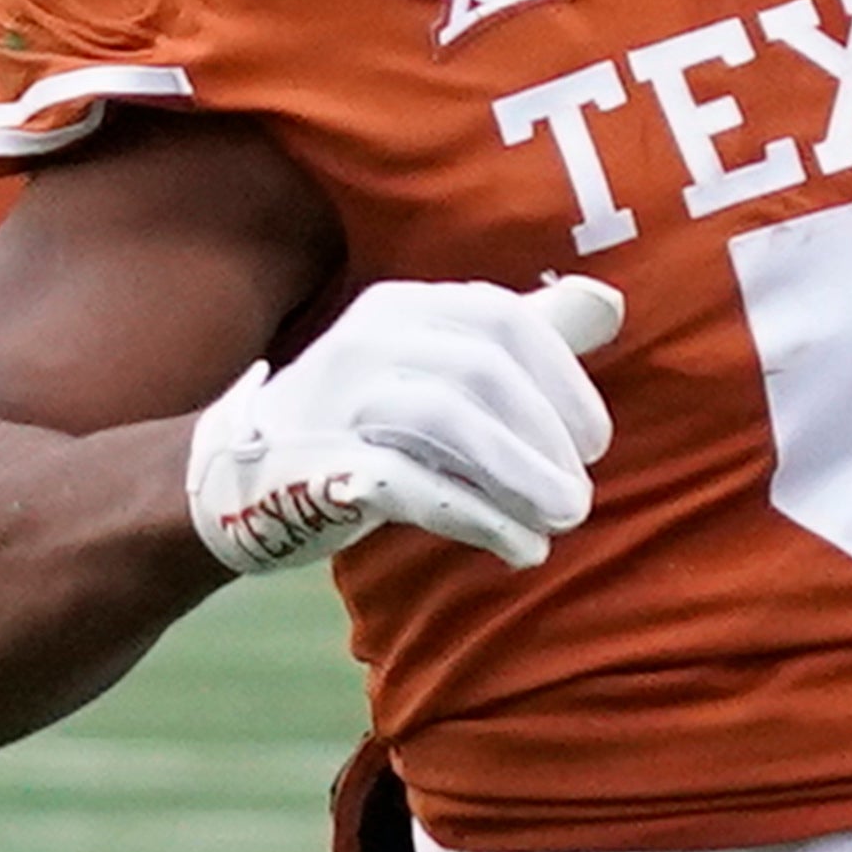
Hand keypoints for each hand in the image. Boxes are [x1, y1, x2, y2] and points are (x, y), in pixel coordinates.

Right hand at [185, 276, 621, 573]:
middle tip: (581, 496)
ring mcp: (338, 399)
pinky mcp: (320, 466)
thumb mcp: (436, 366)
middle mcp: (369, 337)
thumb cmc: (364, 425)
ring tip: (562, 521)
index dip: (563, 381)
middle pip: (482, 369)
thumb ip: (517, 337)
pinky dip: (479, 517)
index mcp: (405, 305)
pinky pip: (412, 485)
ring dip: (519, 475)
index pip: (503, 319)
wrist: (242, 481)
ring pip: (448, 420)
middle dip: (545, 435)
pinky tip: (520, 548)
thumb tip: (608, 303)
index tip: (595, 443)